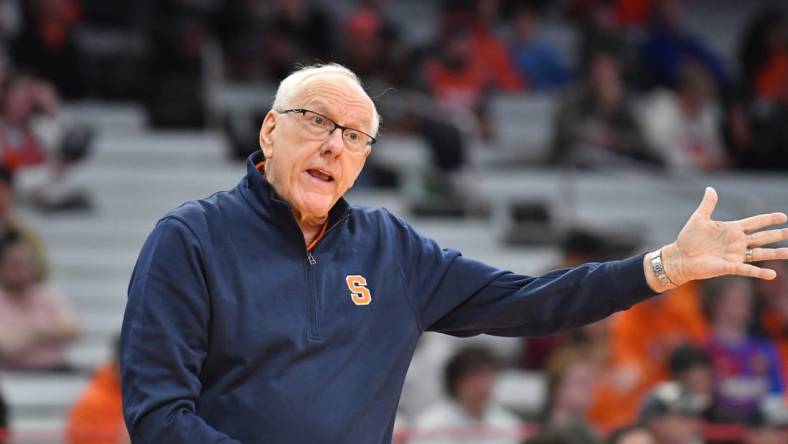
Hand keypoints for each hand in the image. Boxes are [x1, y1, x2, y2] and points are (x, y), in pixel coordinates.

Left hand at [661, 187, 787, 285]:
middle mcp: (737, 242)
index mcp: (732, 229)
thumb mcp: (699, 219)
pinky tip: (772, 274)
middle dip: (777, 235)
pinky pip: (748, 269)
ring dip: (775, 253)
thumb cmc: (688, 238)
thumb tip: (711, 188)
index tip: (783, 216)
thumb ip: (708, 205)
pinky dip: (759, 272)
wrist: (680, 257)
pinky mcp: (730, 267)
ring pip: (760, 253)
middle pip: (762, 237)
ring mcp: (735, 255)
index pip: (755, 222)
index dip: (768, 219)